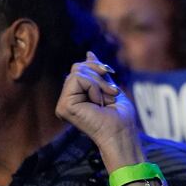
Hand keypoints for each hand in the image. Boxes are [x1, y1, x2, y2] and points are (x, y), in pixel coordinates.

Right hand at [54, 52, 141, 169]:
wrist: (122, 131)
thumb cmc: (120, 115)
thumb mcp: (108, 86)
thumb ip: (97, 72)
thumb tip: (89, 53)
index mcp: (75, 96)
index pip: (78, 68)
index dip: (97, 68)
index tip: (112, 85)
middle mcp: (66, 100)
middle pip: (77, 67)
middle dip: (99, 75)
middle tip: (112, 93)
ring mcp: (63, 104)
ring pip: (77, 72)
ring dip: (99, 83)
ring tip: (107, 98)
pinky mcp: (64, 106)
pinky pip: (77, 79)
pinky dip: (94, 87)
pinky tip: (99, 102)